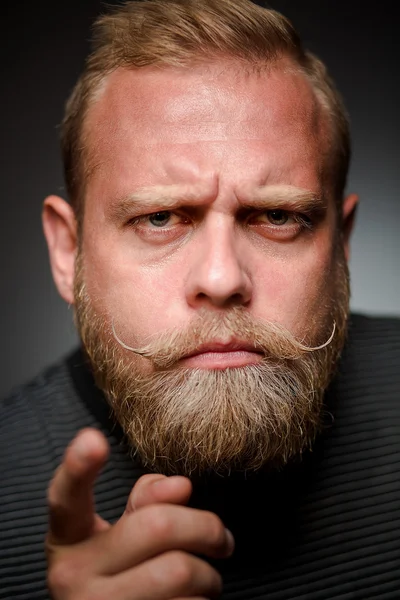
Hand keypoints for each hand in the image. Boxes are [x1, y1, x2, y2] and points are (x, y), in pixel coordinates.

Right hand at [46, 428, 233, 598]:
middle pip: (157, 526)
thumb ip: (145, 503)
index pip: (66, 497)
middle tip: (222, 540)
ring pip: (179, 570)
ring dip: (210, 575)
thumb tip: (180, 485)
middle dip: (206, 528)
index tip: (92, 439)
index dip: (77, 466)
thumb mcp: (122, 538)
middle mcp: (72, 574)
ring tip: (207, 579)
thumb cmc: (123, 578)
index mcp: (69, 538)